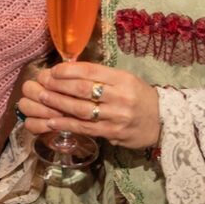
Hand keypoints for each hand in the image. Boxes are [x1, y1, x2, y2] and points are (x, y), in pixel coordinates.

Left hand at [18, 62, 159, 149]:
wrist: (163, 121)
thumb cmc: (139, 96)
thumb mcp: (125, 79)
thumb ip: (102, 77)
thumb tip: (70, 73)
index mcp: (122, 78)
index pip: (91, 71)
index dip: (69, 70)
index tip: (52, 71)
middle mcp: (120, 96)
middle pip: (83, 89)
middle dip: (59, 86)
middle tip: (41, 83)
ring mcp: (117, 116)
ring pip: (82, 109)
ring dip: (59, 104)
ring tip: (42, 99)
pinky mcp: (114, 133)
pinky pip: (86, 128)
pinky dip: (67, 124)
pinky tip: (53, 122)